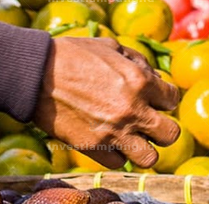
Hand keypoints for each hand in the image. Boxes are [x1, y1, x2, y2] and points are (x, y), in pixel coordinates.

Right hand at [32, 37, 180, 168]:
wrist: (35, 74)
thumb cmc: (72, 54)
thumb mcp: (110, 46)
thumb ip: (138, 61)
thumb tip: (155, 78)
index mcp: (139, 81)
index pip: (172, 99)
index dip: (164, 98)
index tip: (155, 99)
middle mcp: (132, 110)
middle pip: (170, 135)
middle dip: (163, 128)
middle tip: (150, 121)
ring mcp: (113, 133)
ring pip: (150, 158)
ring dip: (144, 148)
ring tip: (133, 137)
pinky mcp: (92, 148)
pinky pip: (119, 162)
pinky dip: (117, 154)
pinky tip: (109, 141)